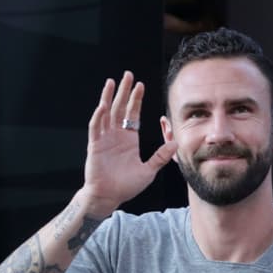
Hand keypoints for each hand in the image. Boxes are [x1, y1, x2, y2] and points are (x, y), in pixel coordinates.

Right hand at [82, 71, 178, 210]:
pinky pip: (96, 128)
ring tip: (111, 82)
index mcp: (128, 139)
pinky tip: (103, 105)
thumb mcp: (149, 170)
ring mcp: (104, 139)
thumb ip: (161, 156)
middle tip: (127, 75)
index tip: (140, 85)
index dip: (136, 100)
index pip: (133, 114)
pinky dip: (99, 116)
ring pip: (106, 113)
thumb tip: (176, 143)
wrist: (109, 197)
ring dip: (108, 97)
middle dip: (123, 91)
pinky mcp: (95, 146)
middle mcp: (116, 136)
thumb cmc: (126, 186)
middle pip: (120, 108)